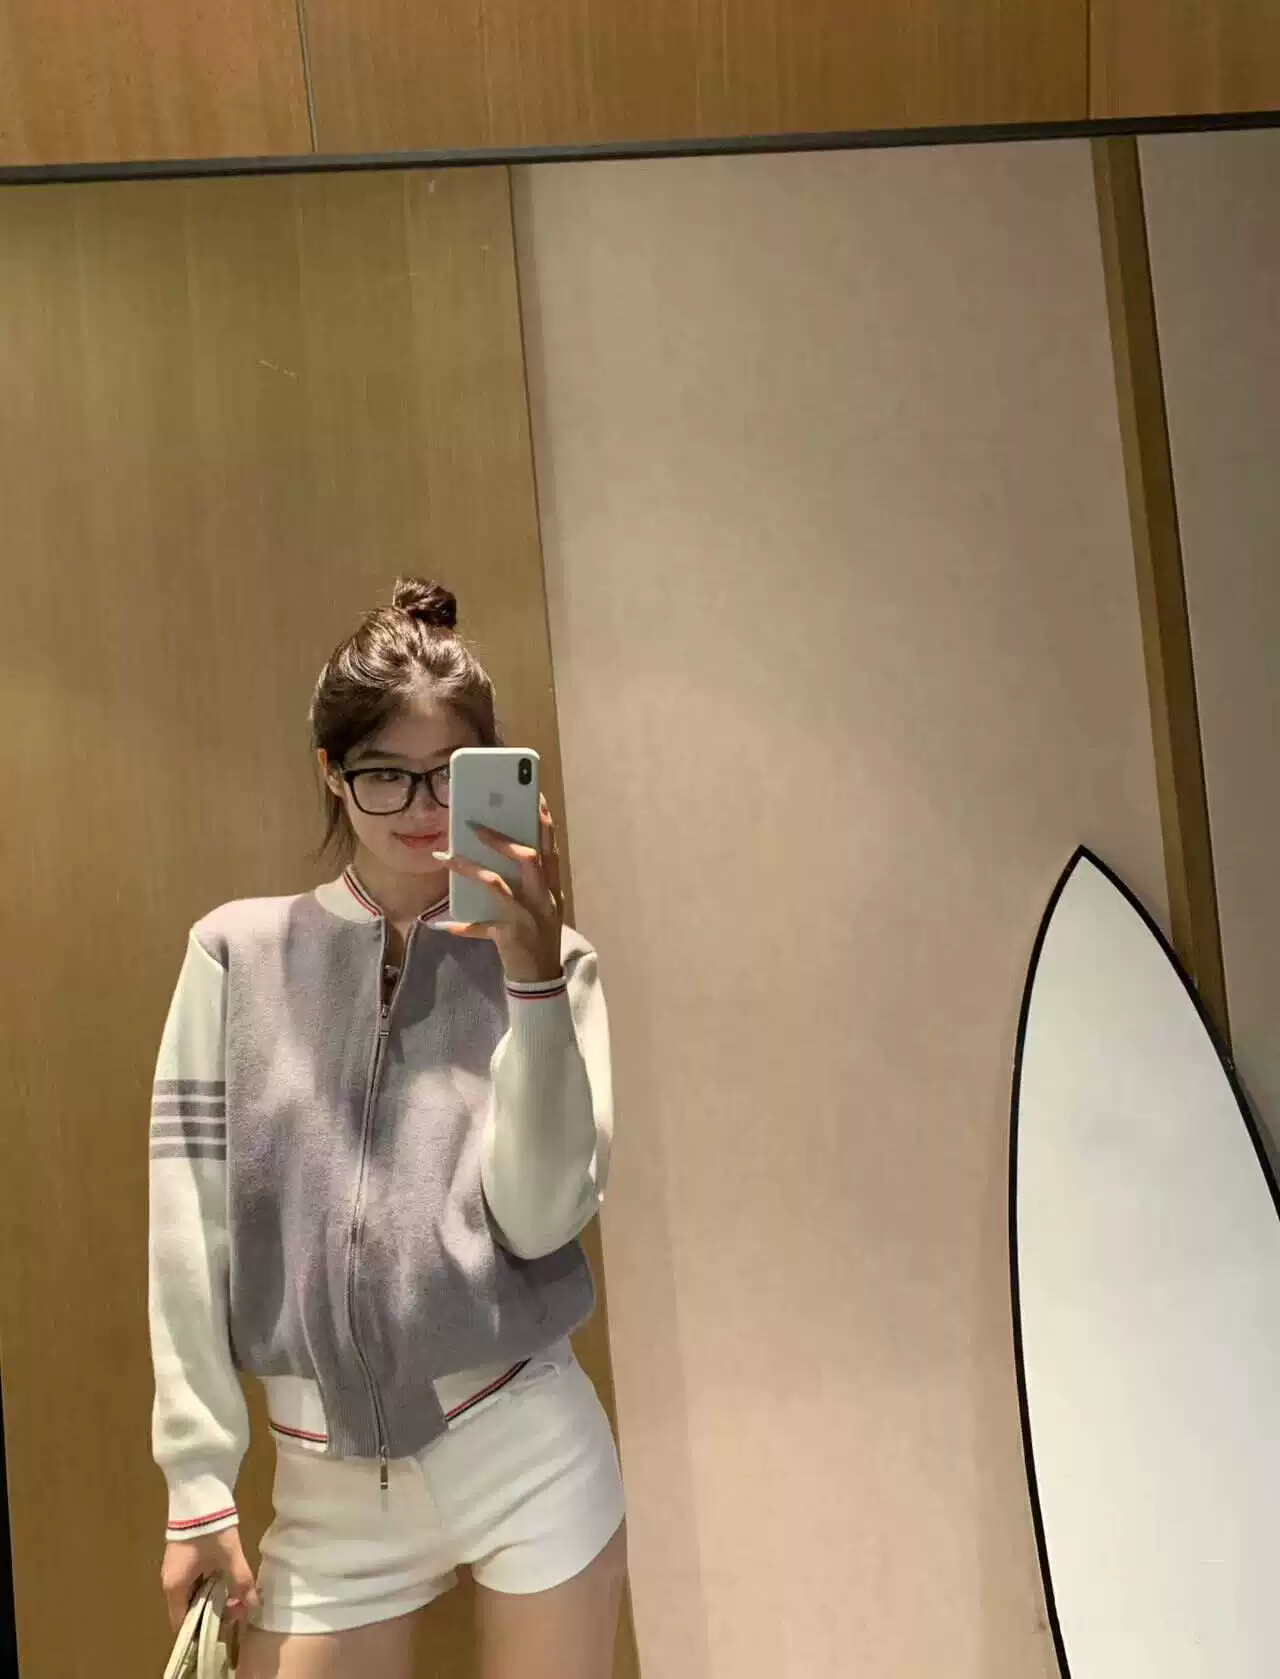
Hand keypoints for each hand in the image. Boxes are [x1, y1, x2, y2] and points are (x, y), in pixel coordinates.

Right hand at [161, 1527, 259, 1631]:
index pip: (182, 1624)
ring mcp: (177, 1569)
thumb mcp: (229, 1556)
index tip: (225, 1626)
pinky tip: (228, 1581)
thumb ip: (241, 1582)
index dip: (203, 1630)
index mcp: (175, 1587)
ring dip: (215, 1598)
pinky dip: (211, 1585)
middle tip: (238, 1608)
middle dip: (214, 1613)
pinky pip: (196, 1581)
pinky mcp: (185, 1558)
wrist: (198, 1496)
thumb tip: (253, 1605)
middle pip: (190, 1610)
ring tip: (238, 1597)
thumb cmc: (210, 1530)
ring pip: (195, 1594)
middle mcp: (171, 1582)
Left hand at [433, 797, 563, 984]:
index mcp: (552, 887)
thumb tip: (495, 853)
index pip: (551, 846)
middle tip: (474, 824)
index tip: (533, 795)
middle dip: (502, 839)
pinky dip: (465, 925)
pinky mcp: (512, 936)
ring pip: (499, 884)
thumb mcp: (539, 906)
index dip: (543, 820)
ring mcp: (529, 916)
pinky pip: (483, 925)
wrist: (542, 979)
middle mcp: (544, 898)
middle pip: (529, 857)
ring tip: (448, 857)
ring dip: (472, 868)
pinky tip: (446, 926)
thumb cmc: (537, 936)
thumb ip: (525, 882)